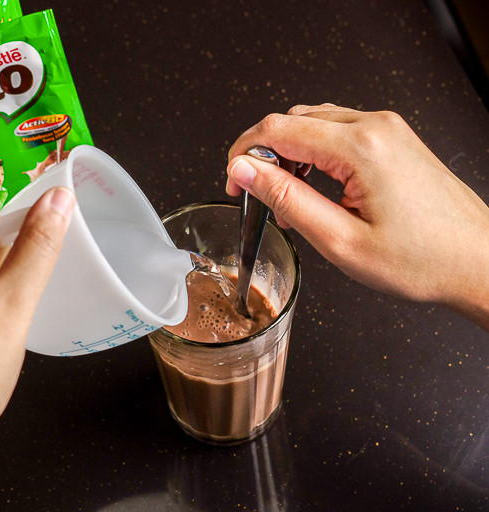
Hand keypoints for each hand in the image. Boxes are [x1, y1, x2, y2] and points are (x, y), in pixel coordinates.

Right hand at [226, 104, 488, 328]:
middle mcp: (375, 127)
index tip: (235, 183)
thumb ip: (287, 198)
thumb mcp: (340, 240)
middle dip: (265, 155)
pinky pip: (338, 133)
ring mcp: (387, 130)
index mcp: (360, 147)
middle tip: (259, 196)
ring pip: (314, 124)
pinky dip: (314, 156)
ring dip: (290, 157)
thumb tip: (246, 170)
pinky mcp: (393, 140)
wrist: (478, 261)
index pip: (277, 130)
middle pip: (293, 121)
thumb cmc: (422, 259)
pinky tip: (316, 190)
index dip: (244, 154)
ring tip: (291, 202)